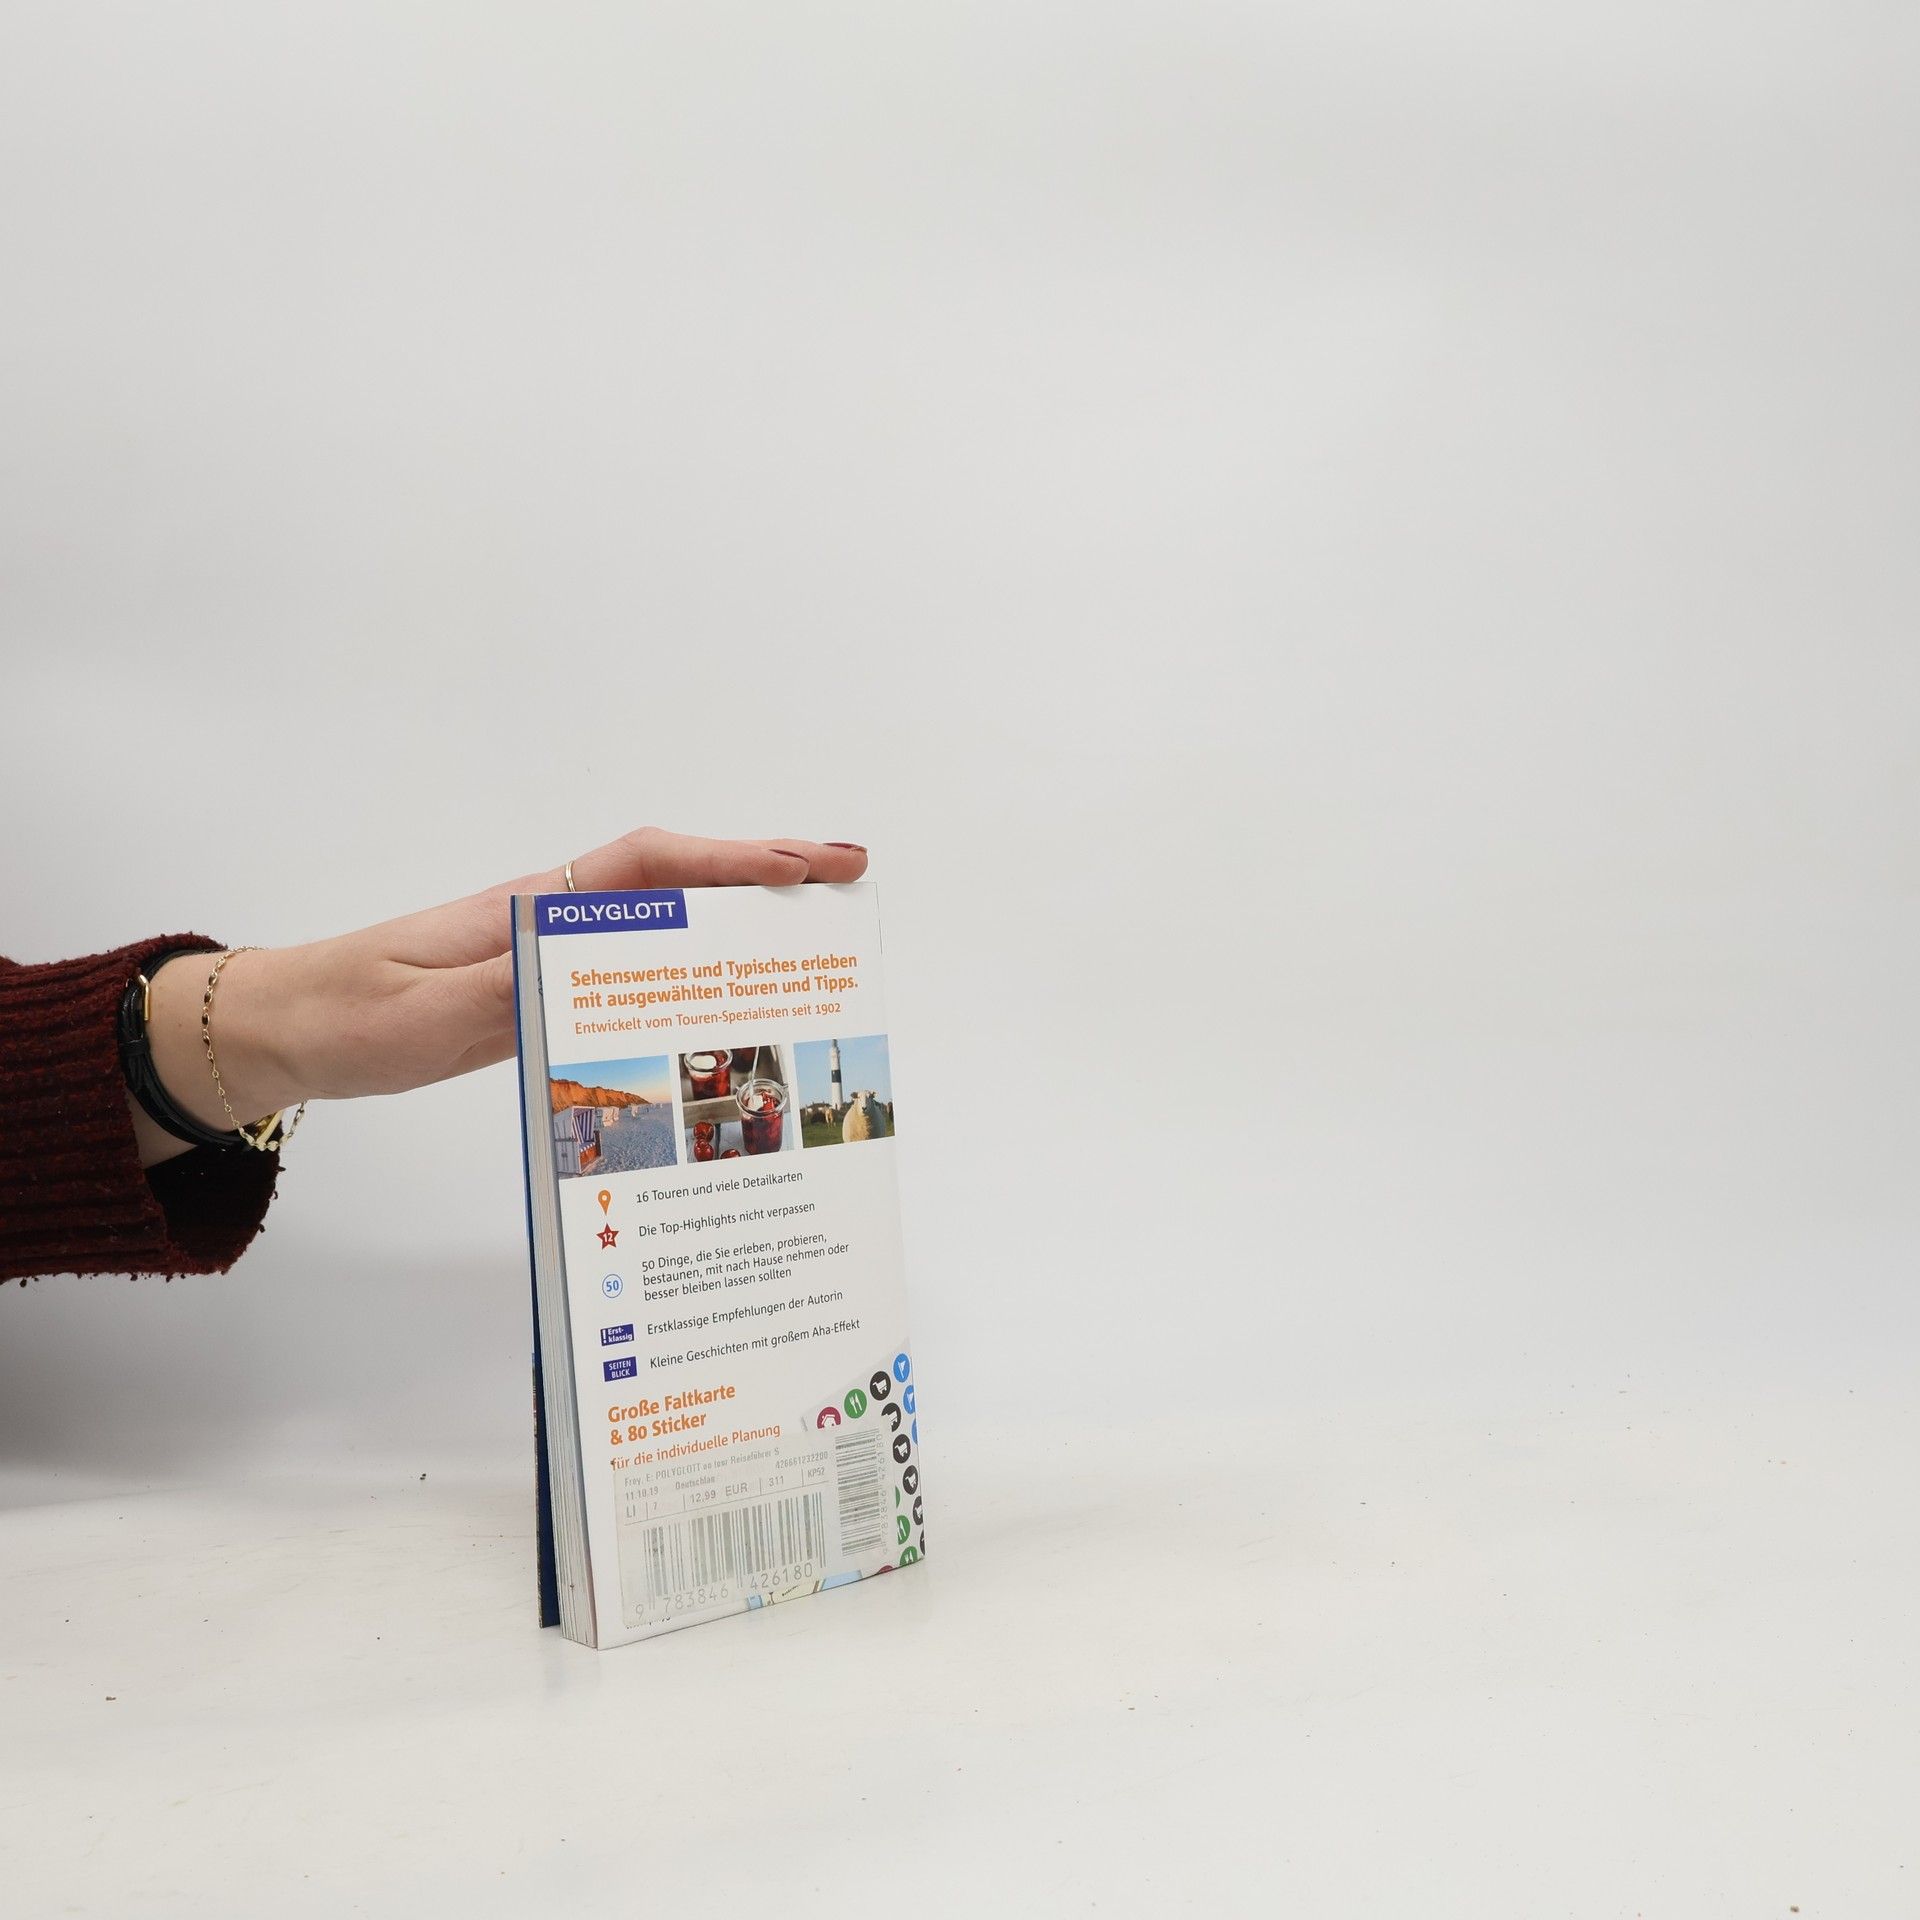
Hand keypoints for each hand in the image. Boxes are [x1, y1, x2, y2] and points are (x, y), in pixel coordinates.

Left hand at [134, 829, 868, 1164]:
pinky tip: (722, 1007)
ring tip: (813, 946)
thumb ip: (508, 994)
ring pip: (664, 931)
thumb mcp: (424, 1013)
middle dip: (764, 881)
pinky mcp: (541, 996)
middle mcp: (553, 921)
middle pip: (678, 887)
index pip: (653, 867)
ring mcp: (551, 957)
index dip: (735, 860)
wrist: (284, 1031)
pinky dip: (689, 978)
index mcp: (532, 907)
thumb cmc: (347, 1013)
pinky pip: (633, 979)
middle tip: (848, 887)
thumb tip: (595, 974)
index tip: (809, 864)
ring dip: (737, 930)